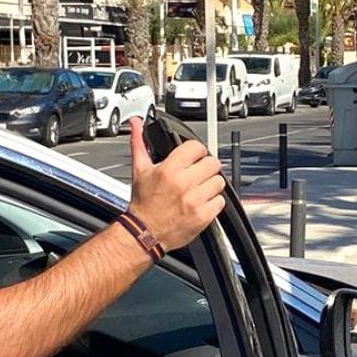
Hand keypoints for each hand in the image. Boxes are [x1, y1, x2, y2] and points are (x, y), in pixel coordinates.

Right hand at [126, 116, 225, 251]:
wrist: (144, 233)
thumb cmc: (143, 203)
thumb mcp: (140, 171)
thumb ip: (140, 144)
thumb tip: (136, 124)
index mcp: (168, 170)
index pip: (197, 147)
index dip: (197, 151)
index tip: (194, 158)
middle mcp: (183, 184)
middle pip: (213, 163)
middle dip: (206, 168)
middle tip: (197, 175)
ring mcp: (194, 200)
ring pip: (219, 182)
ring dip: (211, 185)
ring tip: (198, 190)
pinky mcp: (203, 216)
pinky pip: (220, 202)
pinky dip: (213, 203)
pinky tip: (200, 203)